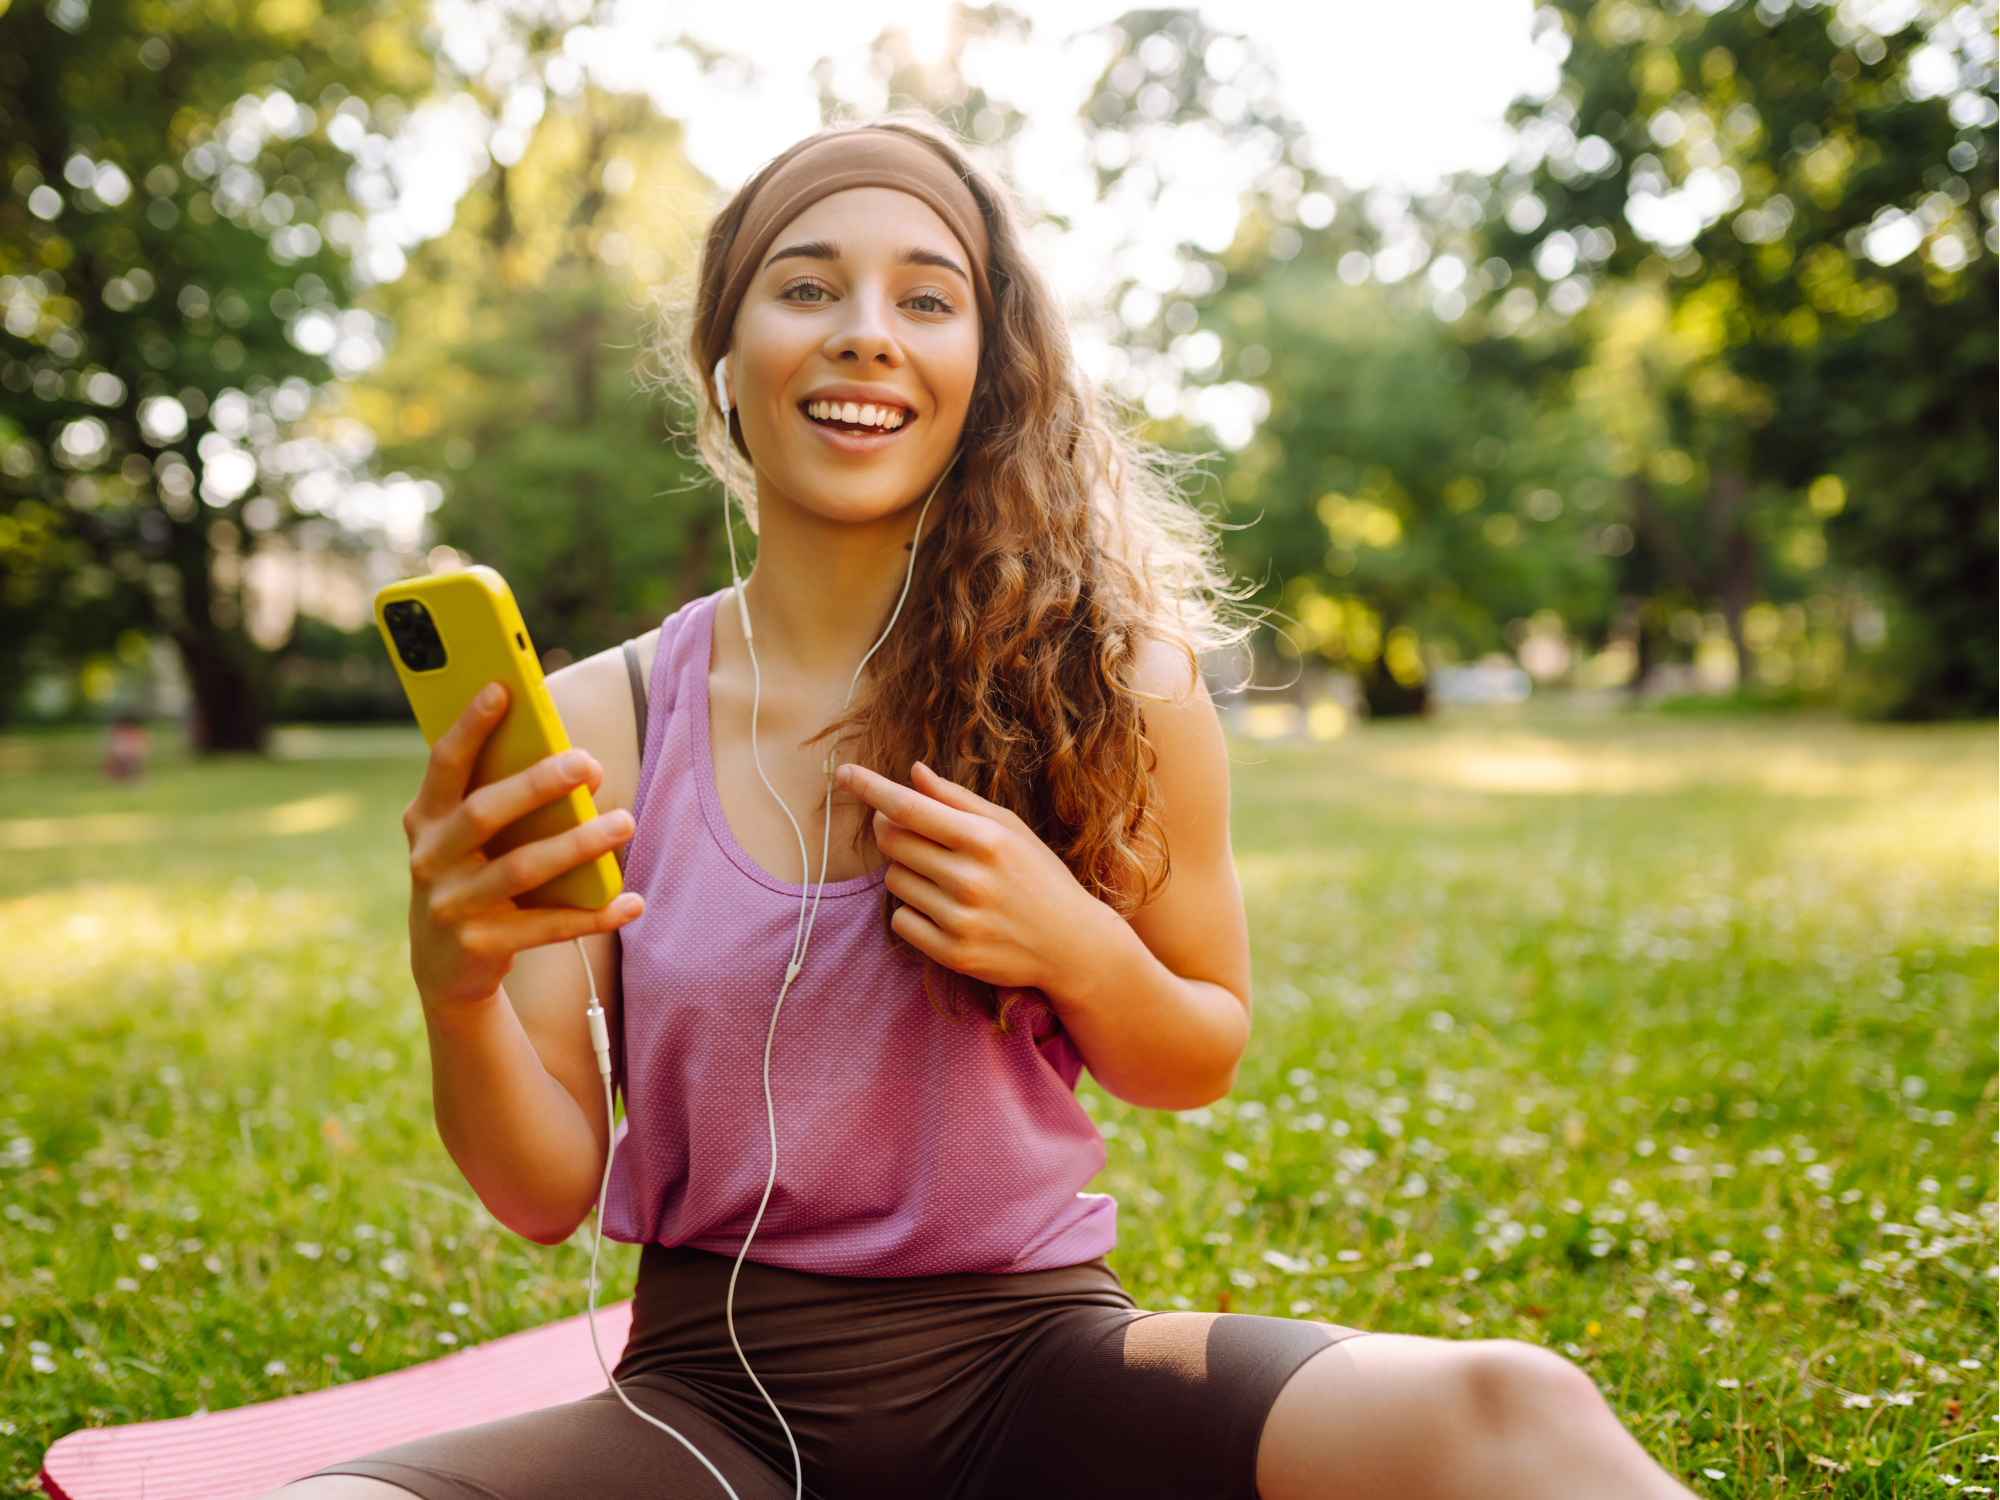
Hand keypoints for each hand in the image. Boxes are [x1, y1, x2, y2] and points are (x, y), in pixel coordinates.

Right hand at [404, 683, 643, 1010]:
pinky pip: (547, 926)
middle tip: (589, 764)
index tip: (502, 688)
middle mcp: (431, 859)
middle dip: (538, 784)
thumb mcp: (466, 837)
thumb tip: (570, 758)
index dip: (470, 726)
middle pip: (485, 812)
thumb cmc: (471, 875)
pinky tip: (631, 900)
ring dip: (579, 844)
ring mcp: (452, 905)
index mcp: (427, 818)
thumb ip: (498, 797)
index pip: (445, 763)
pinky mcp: (480, 945)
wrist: (445, 968)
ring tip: (626, 822)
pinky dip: (593, 913)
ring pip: (522, 869)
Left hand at [836, 761, 1126, 999]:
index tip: (844, 773)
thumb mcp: (1010, 829)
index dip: (870, 788)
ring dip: (908, 874)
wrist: (1074, 945)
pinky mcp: (953, 953)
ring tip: (946, 880)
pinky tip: (946, 911)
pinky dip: (913, 912)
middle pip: (891, 842)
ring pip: (894, 881)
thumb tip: (912, 772)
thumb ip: (958, 800)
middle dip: (892, 831)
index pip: (908, 807)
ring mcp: (960, 919)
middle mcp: (970, 878)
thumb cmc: (1039, 876)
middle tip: (911, 833)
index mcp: (984, 838)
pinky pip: (901, 920)